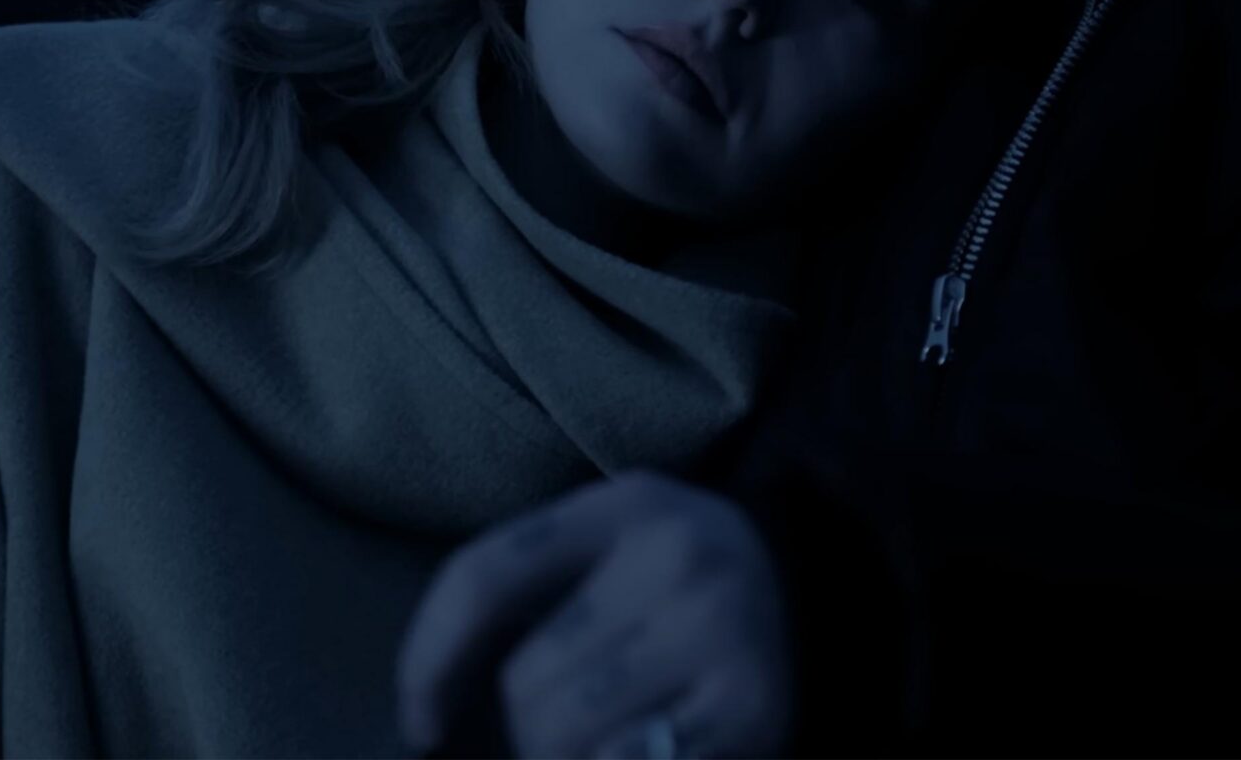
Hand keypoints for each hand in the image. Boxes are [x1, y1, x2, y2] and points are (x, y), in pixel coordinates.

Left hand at [398, 472, 792, 758]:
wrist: (819, 597)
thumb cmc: (675, 584)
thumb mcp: (611, 547)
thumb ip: (528, 589)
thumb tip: (428, 706)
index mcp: (628, 505)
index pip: (483, 578)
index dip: (428, 660)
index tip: (422, 722)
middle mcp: (681, 559)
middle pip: (527, 682)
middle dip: (523, 726)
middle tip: (560, 728)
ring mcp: (722, 635)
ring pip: (568, 737)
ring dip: (563, 759)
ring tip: (605, 739)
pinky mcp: (751, 710)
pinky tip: (643, 749)